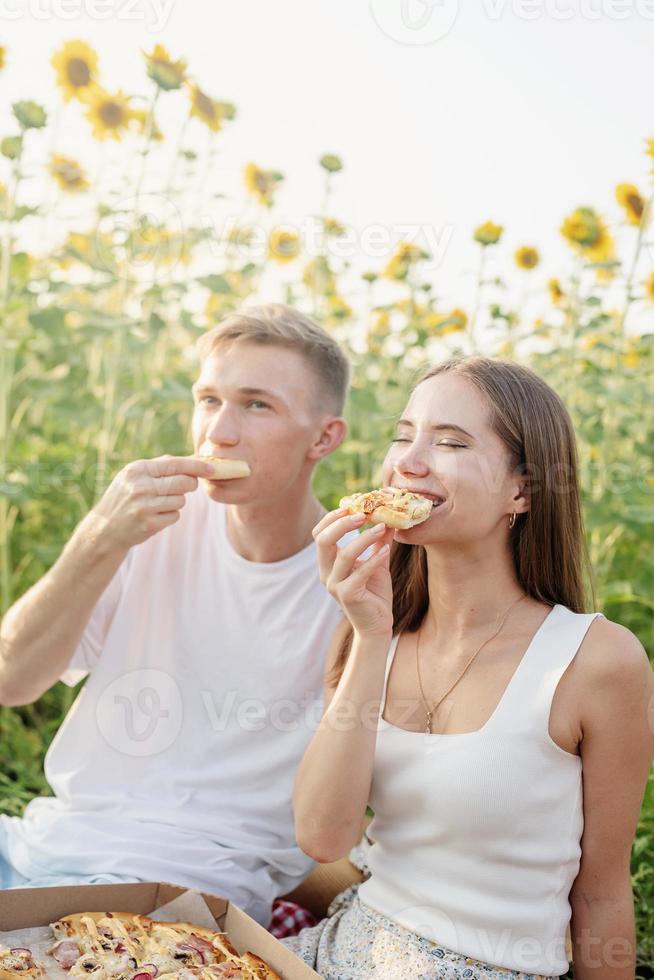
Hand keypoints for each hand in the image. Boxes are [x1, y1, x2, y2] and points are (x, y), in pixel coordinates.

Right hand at [91, 455, 214, 549]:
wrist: (104, 528)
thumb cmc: (124, 496)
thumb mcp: (133, 475)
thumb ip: (159, 465)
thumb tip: (192, 459)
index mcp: (138, 470)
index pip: (175, 464)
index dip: (197, 466)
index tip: (212, 468)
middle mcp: (140, 487)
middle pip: (184, 483)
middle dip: (189, 485)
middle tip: (183, 487)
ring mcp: (144, 507)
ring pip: (181, 501)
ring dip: (176, 502)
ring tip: (158, 504)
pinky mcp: (149, 525)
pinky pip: (175, 516)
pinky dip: (170, 515)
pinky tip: (155, 516)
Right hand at [313, 509, 394, 638]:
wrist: (378, 624)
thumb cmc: (374, 592)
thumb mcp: (376, 561)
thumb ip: (378, 540)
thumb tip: (388, 516)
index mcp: (328, 563)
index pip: (320, 534)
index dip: (332, 518)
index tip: (352, 505)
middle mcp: (326, 573)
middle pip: (324, 541)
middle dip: (342, 524)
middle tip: (363, 514)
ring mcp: (335, 585)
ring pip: (344, 556)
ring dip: (364, 538)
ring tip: (382, 527)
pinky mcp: (348, 596)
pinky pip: (360, 573)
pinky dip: (374, 559)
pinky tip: (387, 550)